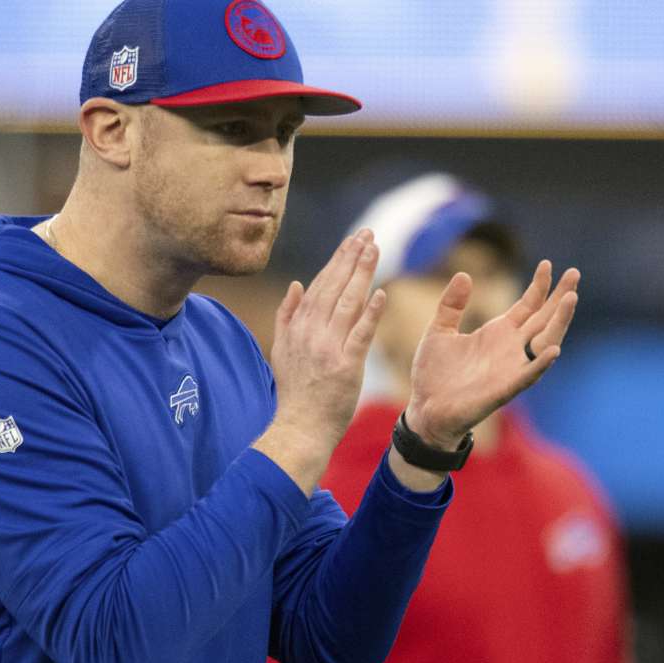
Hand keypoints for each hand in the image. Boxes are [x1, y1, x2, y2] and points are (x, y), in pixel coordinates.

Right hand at [254, 229, 386, 494]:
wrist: (299, 427)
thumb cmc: (295, 392)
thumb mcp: (282, 350)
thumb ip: (287, 316)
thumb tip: (296, 284)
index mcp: (298, 327)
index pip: (320, 285)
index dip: (337, 260)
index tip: (352, 240)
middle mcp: (311, 333)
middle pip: (334, 287)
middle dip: (352, 257)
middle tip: (368, 233)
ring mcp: (328, 348)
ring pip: (347, 303)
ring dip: (362, 274)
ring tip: (375, 249)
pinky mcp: (346, 366)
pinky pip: (360, 335)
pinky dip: (370, 313)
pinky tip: (381, 293)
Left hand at [404, 260, 579, 448]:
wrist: (425, 408)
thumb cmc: (434, 374)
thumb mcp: (439, 331)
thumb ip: (452, 305)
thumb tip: (464, 274)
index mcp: (497, 333)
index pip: (527, 306)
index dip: (539, 286)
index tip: (547, 264)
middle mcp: (510, 348)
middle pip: (544, 318)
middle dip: (560, 297)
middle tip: (575, 273)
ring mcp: (511, 368)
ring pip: (545, 342)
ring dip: (559, 322)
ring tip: (571, 299)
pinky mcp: (504, 389)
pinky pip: (528, 376)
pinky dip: (541, 363)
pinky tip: (554, 349)